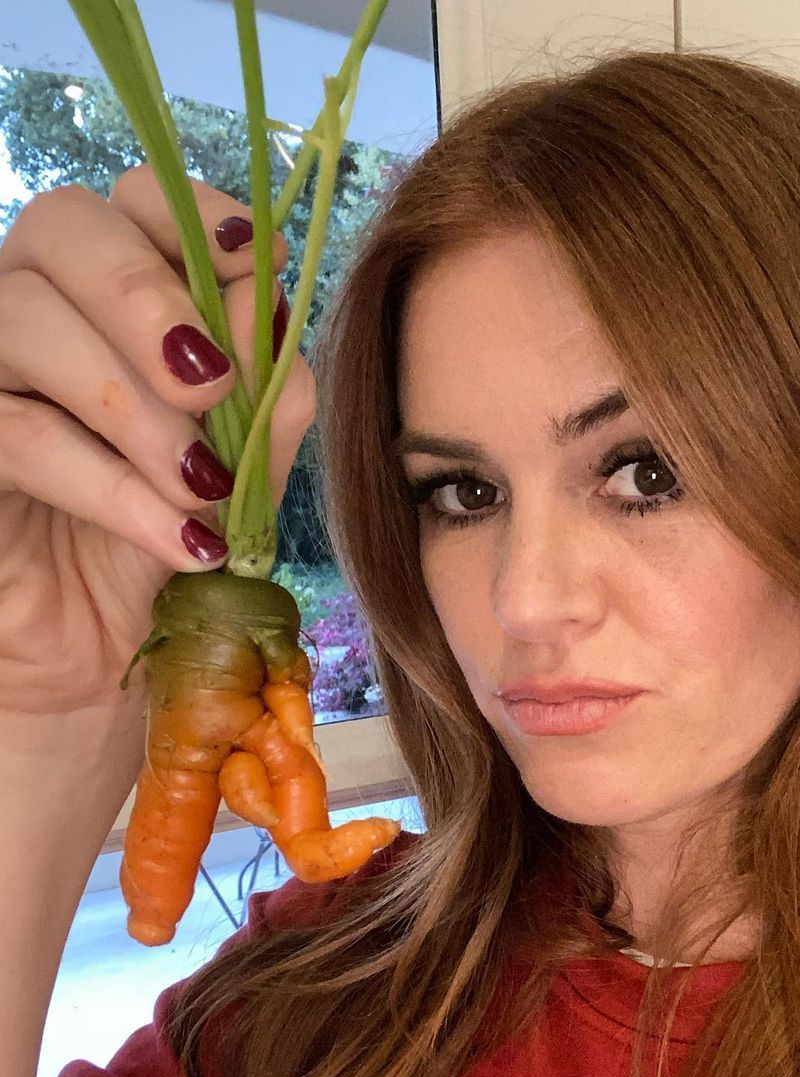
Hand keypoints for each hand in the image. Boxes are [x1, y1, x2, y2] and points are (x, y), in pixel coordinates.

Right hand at [0, 166, 315, 720]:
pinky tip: (179, 538)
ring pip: (29, 320)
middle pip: (65, 226)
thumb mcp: (241, 469)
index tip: (257, 263)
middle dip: (149, 297)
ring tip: (203, 491)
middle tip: (211, 385)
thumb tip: (269, 301)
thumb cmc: (167, 539)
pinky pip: (18, 432)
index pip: (133, 201)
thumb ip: (264, 392)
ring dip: (136, 409)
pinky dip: (111, 487)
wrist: (103, 646)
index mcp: (109, 293)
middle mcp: (32, 305)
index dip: (194, 216)